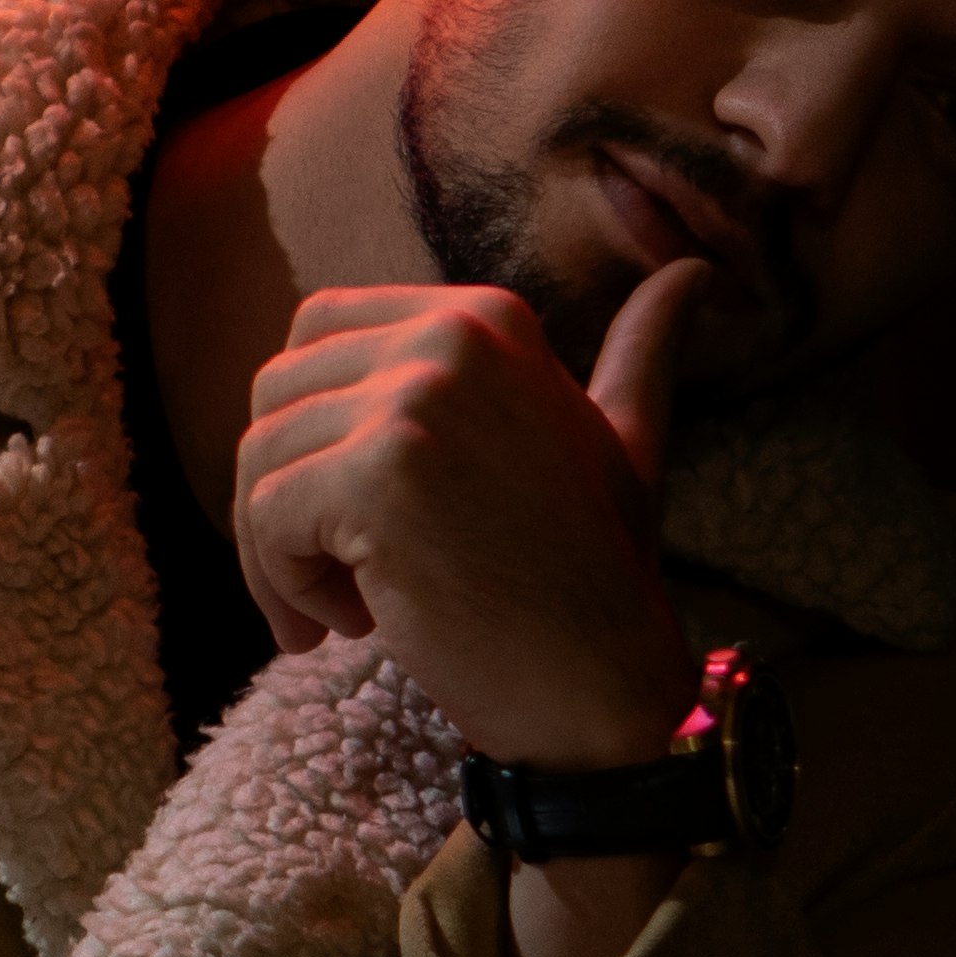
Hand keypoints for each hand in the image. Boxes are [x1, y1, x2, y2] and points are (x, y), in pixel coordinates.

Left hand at [232, 256, 708, 767]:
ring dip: (281, 551)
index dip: (315, 433)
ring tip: (351, 611)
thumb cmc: (599, 576)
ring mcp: (415, 402)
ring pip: (258, 457)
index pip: (318, 333)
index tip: (357, 518)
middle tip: (345, 580)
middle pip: (275, 392)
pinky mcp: (379, 479)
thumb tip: (696, 269)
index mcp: (484, 317)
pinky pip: (264, 516)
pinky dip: (283, 585)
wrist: (607, 687)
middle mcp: (450, 336)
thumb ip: (636, 353)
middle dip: (284, 494)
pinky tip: (355, 626)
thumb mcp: (624, 439)